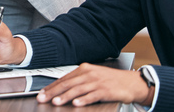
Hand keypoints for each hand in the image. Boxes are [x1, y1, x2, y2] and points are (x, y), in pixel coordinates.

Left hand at [36, 64, 153, 106]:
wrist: (131, 82)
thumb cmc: (111, 80)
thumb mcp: (93, 76)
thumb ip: (78, 81)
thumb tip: (61, 89)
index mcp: (84, 69)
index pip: (64, 78)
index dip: (51, 86)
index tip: (41, 93)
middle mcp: (89, 74)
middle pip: (68, 84)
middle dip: (53, 92)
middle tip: (43, 98)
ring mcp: (97, 82)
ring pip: (77, 90)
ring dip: (65, 96)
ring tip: (56, 102)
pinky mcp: (106, 90)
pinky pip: (92, 96)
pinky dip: (83, 100)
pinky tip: (76, 103)